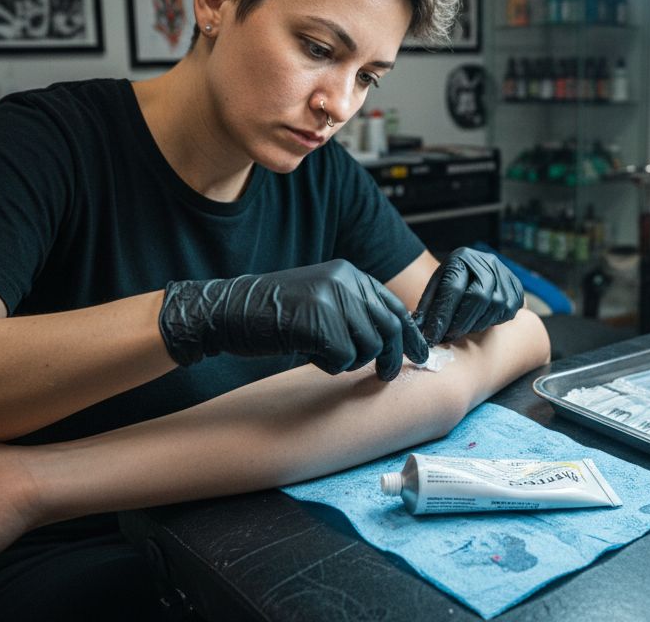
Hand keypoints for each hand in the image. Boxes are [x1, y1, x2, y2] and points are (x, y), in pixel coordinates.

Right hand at [159, 259, 427, 379]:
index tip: (419, 353)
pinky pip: (343, 358)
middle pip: (388, 327)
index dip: (409, 333)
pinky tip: (310, 355)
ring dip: (351, 361)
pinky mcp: (318, 323)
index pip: (393, 305)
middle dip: (392, 356)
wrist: (229, 311)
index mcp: (347, 273)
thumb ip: (353, 310)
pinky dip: (329, 365)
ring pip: (368, 346)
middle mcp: (344, 281)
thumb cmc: (272, 313)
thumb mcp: (319, 299)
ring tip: (326, 356)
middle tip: (386, 375)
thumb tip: (391, 338)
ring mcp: (331, 300)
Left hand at [415, 247, 523, 344]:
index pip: (453, 288)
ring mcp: (505, 274)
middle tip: (448, 337)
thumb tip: (418, 332)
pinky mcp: (516, 288)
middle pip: (478, 297)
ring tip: (461, 329)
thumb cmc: (450, 284)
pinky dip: (491, 322)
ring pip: (495, 307)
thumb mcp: (435, 289)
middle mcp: (487, 262)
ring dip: (475, 325)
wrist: (475, 274)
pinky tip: (478, 322)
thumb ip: (427, 308)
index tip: (432, 336)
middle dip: (461, 323)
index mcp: (461, 258)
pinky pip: (507, 312)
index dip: (442, 316)